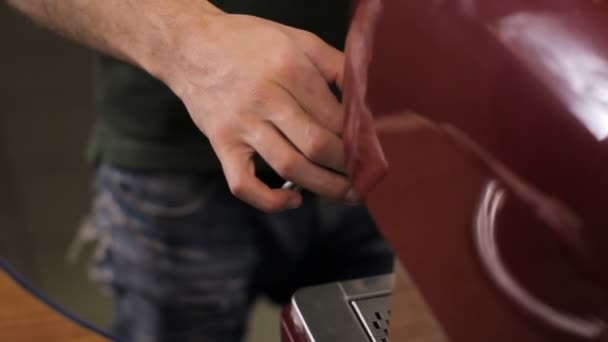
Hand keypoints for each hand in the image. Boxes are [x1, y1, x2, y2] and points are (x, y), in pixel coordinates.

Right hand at [161, 13, 357, 211]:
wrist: (188, 45)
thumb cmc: (246, 41)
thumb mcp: (295, 37)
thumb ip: (333, 63)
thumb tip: (363, 94)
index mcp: (288, 69)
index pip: (334, 115)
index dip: (357, 137)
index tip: (367, 148)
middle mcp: (264, 99)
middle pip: (317, 145)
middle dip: (347, 167)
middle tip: (363, 176)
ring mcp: (240, 125)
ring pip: (289, 167)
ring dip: (324, 187)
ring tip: (346, 194)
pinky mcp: (221, 144)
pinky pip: (244, 184)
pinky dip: (270, 201)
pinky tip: (293, 199)